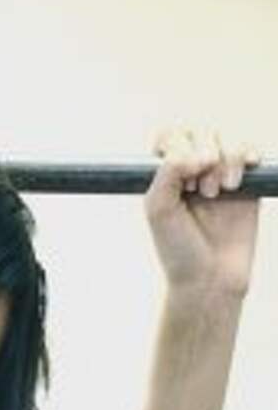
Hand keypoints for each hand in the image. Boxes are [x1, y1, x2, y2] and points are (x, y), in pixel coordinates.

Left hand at [145, 127, 260, 299]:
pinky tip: (239, 179)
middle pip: (202, 131)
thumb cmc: (178, 249)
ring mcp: (221, 174)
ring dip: (226, 159)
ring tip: (221, 191)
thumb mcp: (159, 209)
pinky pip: (251, 150)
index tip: (181, 173)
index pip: (171, 135)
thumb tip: (198, 152)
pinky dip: (247, 156)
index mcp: (167, 174)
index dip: (177, 144)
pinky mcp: (247, 182)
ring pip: (228, 138)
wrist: (210, 278)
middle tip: (203, 192)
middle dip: (204, 155)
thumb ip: (168, 171)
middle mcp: (193, 170)